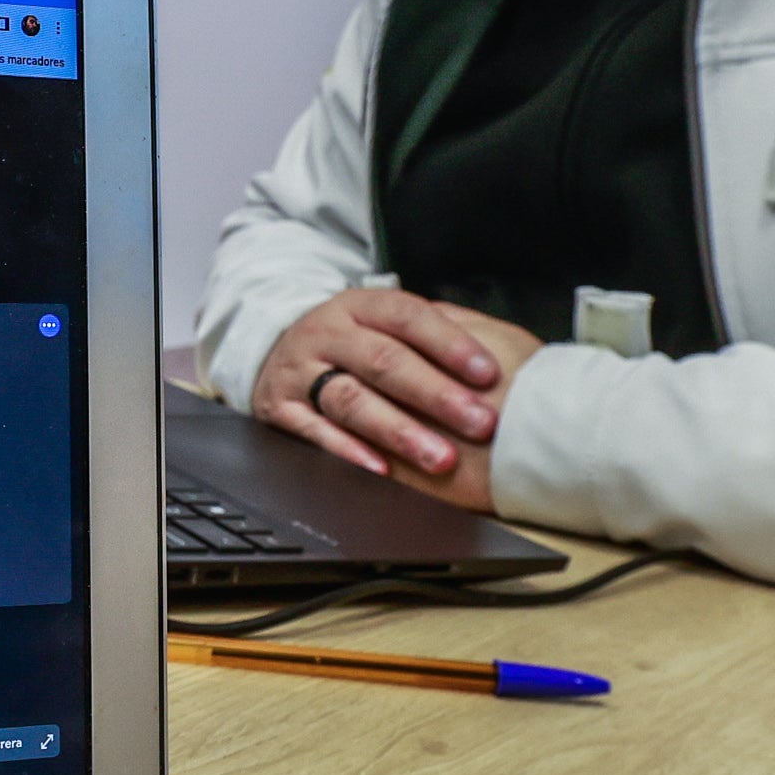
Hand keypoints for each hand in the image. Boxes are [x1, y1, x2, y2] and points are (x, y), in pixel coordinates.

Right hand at [254, 289, 543, 504]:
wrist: (274, 351)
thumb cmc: (353, 341)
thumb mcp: (385, 320)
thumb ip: (435, 327)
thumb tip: (500, 347)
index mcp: (361, 306)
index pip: (409, 317)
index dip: (450, 344)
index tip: (488, 373)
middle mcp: (328, 333)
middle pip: (383, 361)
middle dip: (436, 395)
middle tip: (479, 424)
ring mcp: (301, 371)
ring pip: (351, 400)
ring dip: (399, 431)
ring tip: (440, 459)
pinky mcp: (280, 409)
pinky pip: (314, 432)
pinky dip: (348, 452)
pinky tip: (382, 469)